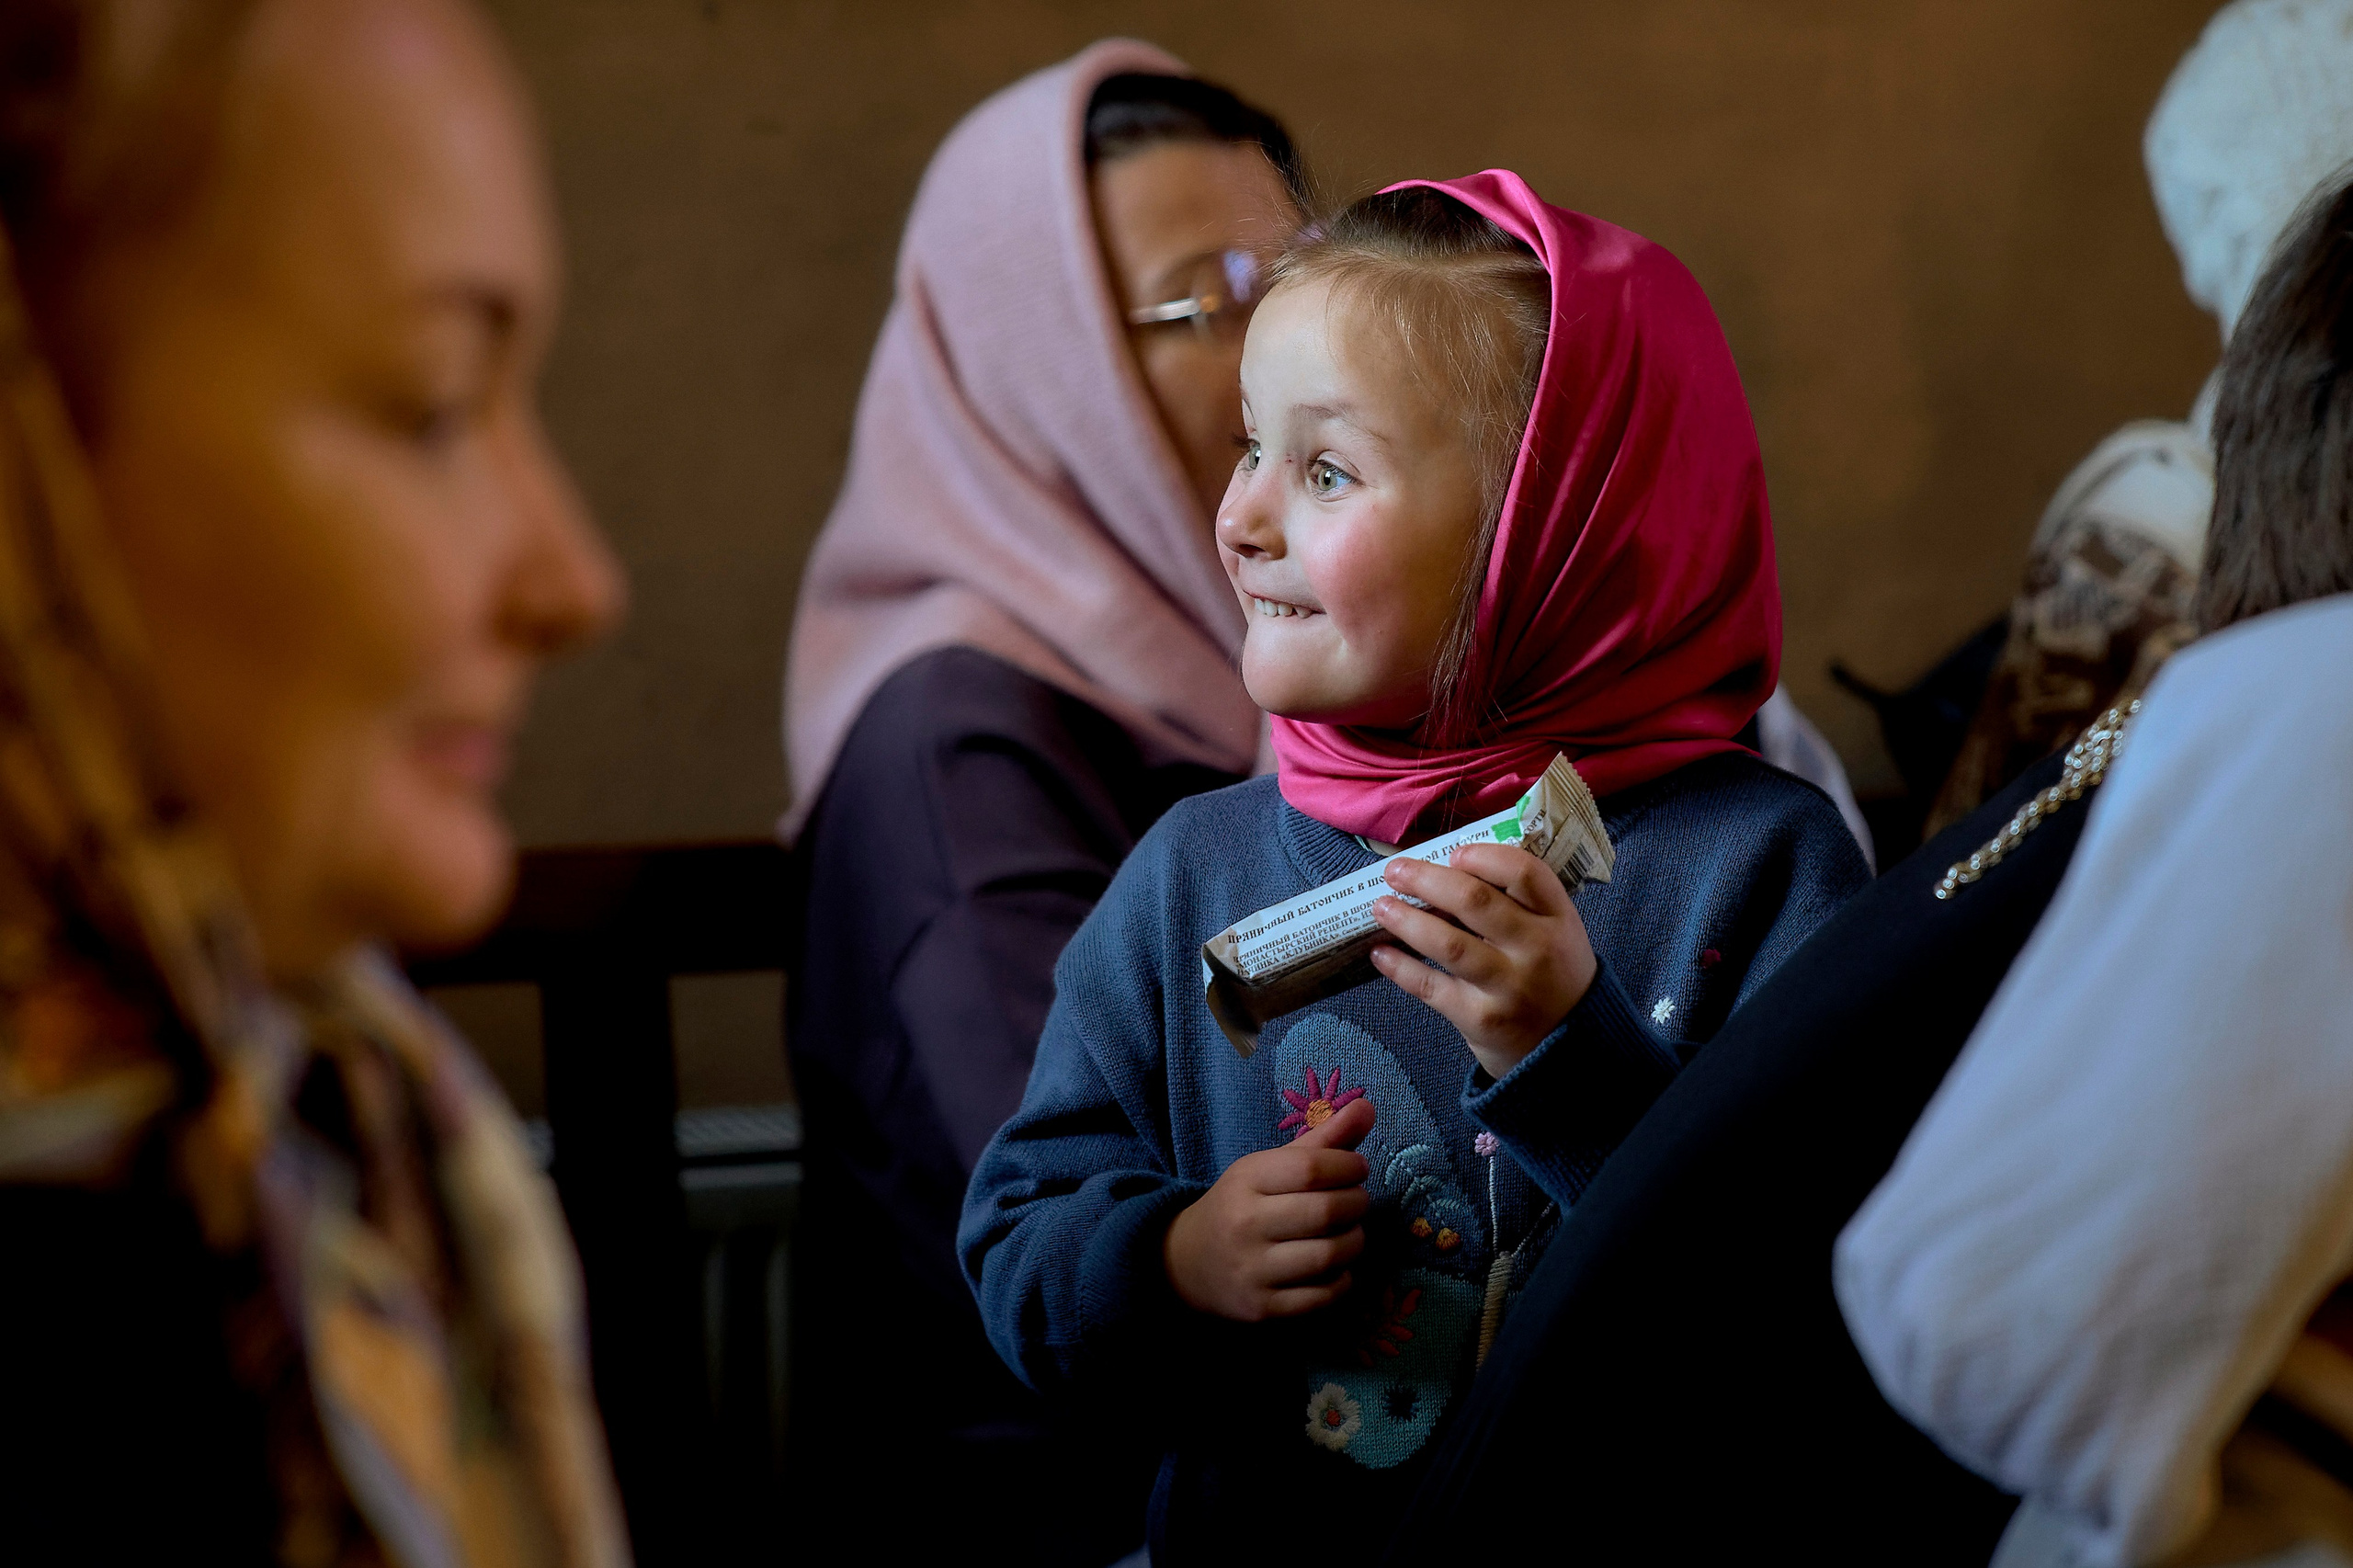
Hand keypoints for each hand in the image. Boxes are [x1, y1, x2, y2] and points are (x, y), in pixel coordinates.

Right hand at [1163, 1097, 1374, 1320]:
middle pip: (1326, 1211)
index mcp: (1246, 1180)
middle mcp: (1246, 1225)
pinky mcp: (1263, 1309)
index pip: (1312, 1168)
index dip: (1349, 1166)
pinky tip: (1336, 1266)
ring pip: (1330, 1256)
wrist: (1186, 1262)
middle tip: (1357, 1200)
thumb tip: (1368, 1107)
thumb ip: (1322, 1139)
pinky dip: (1342, 1279)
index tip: (1357, 1168)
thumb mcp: (1270, 1167)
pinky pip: (1323, 1295)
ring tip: (1350, 1232)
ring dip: (1355, 1241)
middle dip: (1357, 1203)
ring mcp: (1253, 1271)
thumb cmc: (1241, 1205)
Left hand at [1370, 842, 1596, 1079]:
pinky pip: (1431, 987)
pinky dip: (1401, 968)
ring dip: (1407, 921)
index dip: (1483, 856)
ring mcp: (1508, 987)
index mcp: (1557, 918)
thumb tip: (1443, 872)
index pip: (1524, 872)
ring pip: (1449, 944)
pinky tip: (1380, 953)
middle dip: (1427, 880)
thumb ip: (1515, 905)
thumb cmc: (1550, 976)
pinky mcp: (1481, 1019)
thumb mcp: (1553, 933)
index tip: (1453, 854)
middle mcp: (1536, 949)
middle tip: (1395, 872)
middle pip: (1476, 901)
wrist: (1570, 1048)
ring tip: (1381, 906)